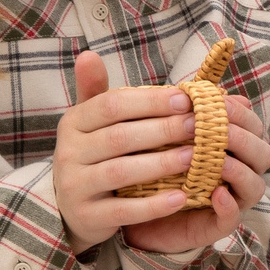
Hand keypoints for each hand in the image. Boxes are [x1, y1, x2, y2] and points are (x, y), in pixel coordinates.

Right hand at [54, 51, 269, 255]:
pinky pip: (123, 210)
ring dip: (161, 163)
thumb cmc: (93, 156)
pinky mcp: (88, 217)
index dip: (149, 101)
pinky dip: (154, 205)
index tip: (186, 100)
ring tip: (196, 157)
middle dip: (163, 129)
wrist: (70, 209)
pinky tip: (182, 198)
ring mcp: (75, 186)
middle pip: (120, 137)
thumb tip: (89, 53)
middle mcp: (68, 152)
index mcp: (74, 123)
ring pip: (121, 172)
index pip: (112, 105)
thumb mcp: (90, 123)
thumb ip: (98, 92)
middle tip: (201, 126)